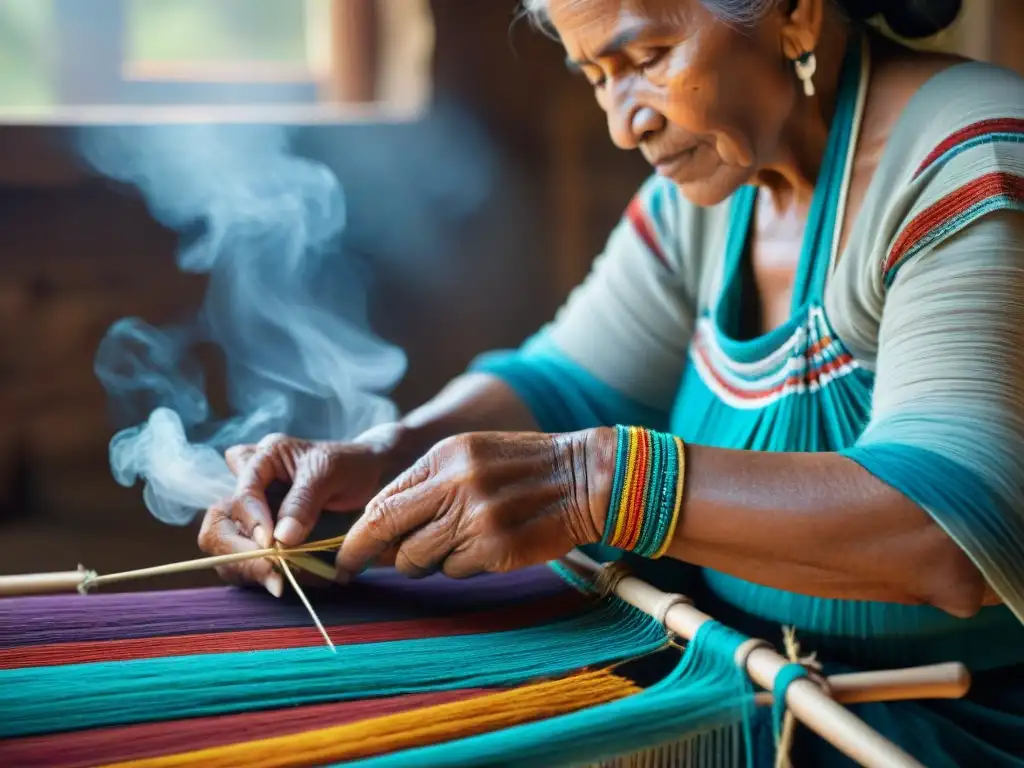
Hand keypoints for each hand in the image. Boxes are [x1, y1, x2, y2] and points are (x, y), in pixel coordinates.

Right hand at [197, 424, 402, 594]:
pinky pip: (247, 564)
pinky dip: (264, 577)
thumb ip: (304, 501)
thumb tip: (281, 539)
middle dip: (240, 553)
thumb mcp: (330, 473)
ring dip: (253, 571)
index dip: (252, 521)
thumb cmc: (350, 466)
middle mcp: (248, 486)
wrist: (371, 478)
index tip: (271, 545)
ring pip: (226, 550)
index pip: (241, 493)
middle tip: (273, 575)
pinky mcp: (260, 540)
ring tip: (289, 582)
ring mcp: (252, 515)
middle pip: (218, 524)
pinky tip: (291, 582)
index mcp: (262, 459)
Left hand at [336, 429, 611, 579]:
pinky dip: (461, 566)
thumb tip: (380, 524)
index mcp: (445, 456)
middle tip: (354, 568)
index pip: (383, 499)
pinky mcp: (496, 548)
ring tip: (452, 546)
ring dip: (423, 561)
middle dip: (365, 554)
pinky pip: (454, 571)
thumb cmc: (525, 467)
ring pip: (418, 558)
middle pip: (387, 529)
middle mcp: (455, 484)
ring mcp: (475, 518)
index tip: (345, 552)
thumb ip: (428, 483)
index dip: (359, 532)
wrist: (586, 477)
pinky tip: (485, 548)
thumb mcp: (472, 454)